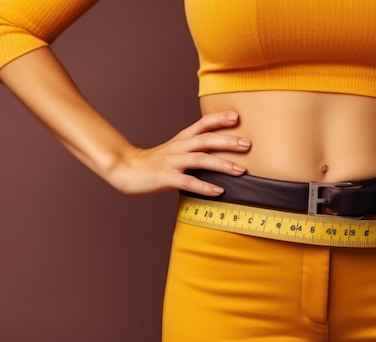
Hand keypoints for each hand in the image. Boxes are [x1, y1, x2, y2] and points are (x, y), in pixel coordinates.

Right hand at [106, 111, 250, 195]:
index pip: (203, 124)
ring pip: (200, 159)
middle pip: (206, 140)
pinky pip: (188, 182)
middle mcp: (178, 147)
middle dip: (228, 141)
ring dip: (222, 164)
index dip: (219, 119)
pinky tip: (219, 191)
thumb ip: (196, 147)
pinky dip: (205, 186)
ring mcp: (172, 162)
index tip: (237, 116)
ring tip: (240, 170)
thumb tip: (221, 149)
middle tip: (248, 144)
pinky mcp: (166, 178)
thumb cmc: (156, 162)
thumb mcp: (176, 149)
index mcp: (182, 139)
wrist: (127, 170)